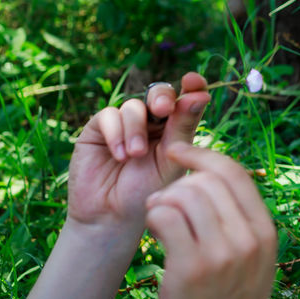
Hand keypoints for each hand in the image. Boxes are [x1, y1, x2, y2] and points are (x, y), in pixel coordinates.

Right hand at [66, 72, 210, 236]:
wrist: (112, 217)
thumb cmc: (148, 193)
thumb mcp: (171, 160)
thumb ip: (182, 128)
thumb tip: (200, 94)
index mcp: (175, 129)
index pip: (186, 100)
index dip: (192, 86)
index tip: (194, 80)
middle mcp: (152, 123)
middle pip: (159, 93)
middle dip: (161, 97)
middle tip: (163, 108)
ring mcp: (124, 125)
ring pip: (133, 105)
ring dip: (136, 128)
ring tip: (135, 155)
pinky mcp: (98, 130)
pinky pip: (108, 115)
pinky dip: (116, 132)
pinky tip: (120, 155)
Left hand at [144, 142, 276, 298]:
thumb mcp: (251, 262)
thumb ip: (240, 225)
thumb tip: (212, 180)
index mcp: (264, 232)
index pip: (234, 172)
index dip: (202, 155)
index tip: (179, 151)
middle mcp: (248, 238)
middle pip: (207, 179)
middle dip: (179, 182)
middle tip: (164, 202)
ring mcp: (222, 253)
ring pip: (184, 195)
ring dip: (163, 200)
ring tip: (156, 218)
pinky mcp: (191, 269)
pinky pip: (166, 217)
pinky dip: (153, 216)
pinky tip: (152, 231)